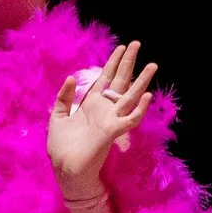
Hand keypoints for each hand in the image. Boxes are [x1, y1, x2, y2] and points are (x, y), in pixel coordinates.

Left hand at [48, 41, 156, 186]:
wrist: (64, 168)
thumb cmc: (61, 147)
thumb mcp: (58, 116)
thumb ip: (65, 97)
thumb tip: (73, 77)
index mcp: (91, 105)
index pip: (106, 79)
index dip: (113, 63)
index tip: (121, 47)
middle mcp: (104, 109)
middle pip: (120, 81)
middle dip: (128, 63)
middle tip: (137, 44)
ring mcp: (111, 120)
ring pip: (130, 96)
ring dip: (141, 81)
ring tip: (152, 64)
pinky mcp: (113, 131)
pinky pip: (130, 118)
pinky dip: (140, 108)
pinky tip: (147, 95)